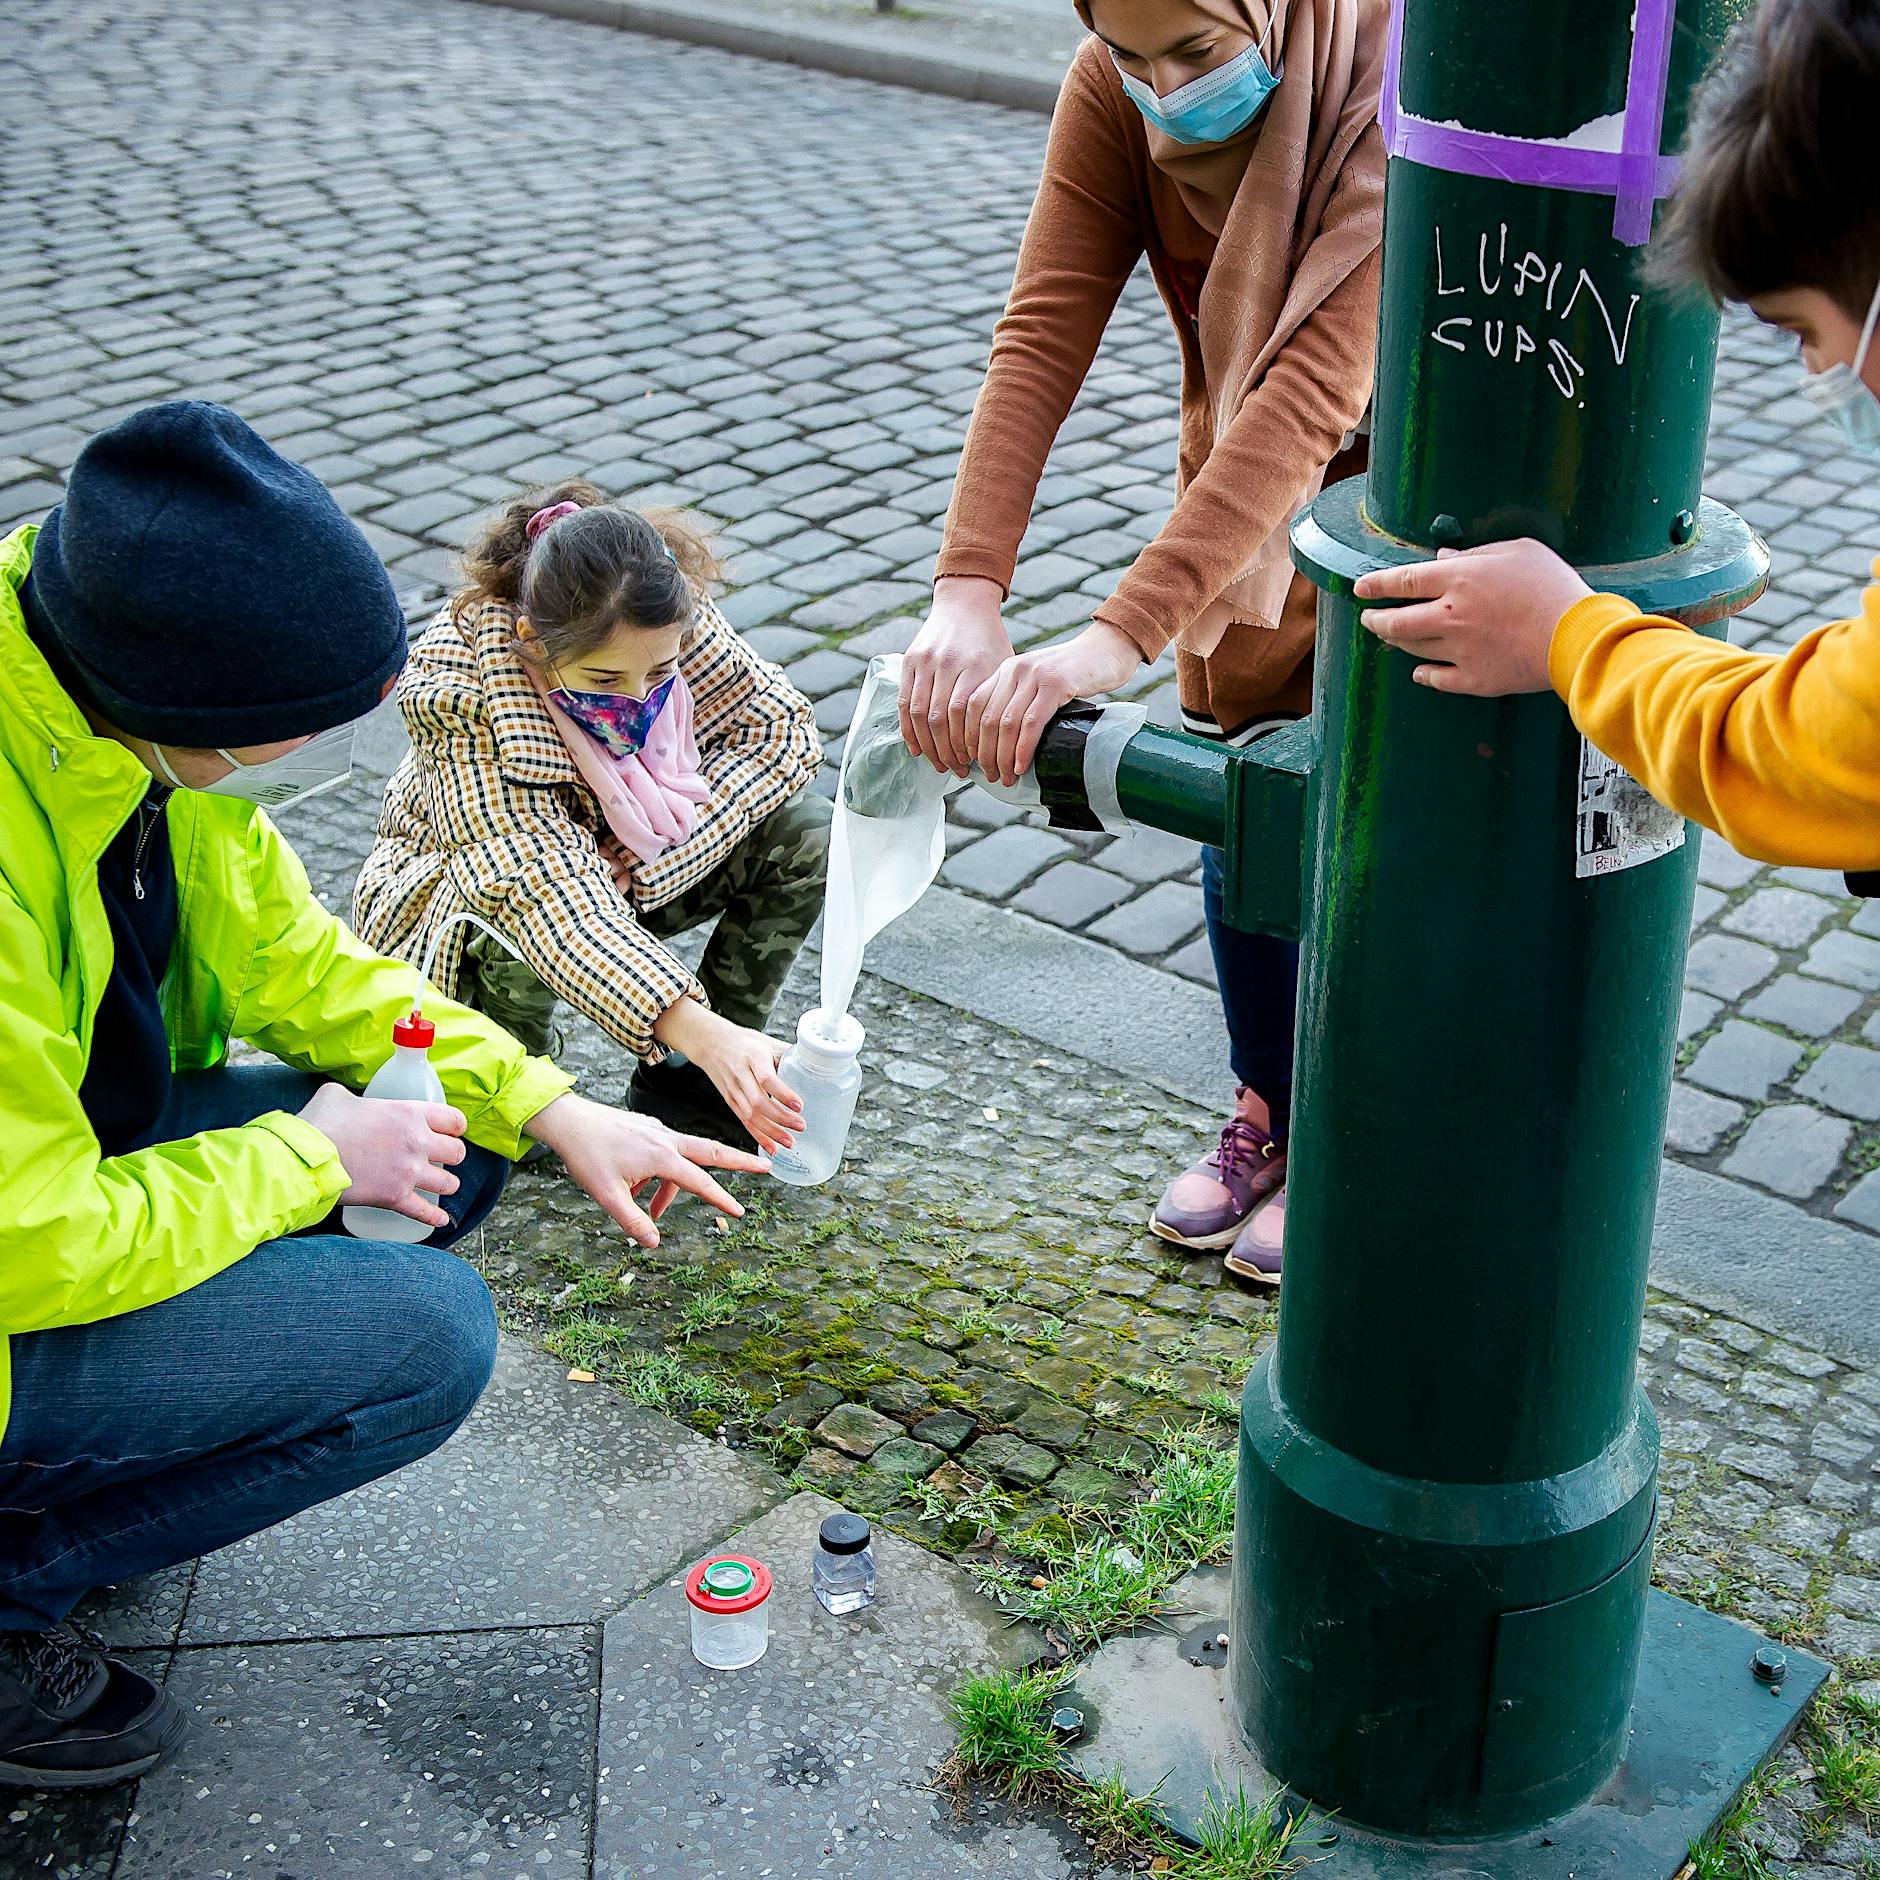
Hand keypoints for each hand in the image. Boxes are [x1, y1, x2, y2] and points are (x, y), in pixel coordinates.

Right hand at [299, 1083, 466, 1231]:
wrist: (304, 1159)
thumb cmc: (319, 1124)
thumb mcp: (336, 1095)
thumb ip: (352, 1096)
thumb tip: (346, 1101)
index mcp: (408, 1113)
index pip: (453, 1119)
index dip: (455, 1127)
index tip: (452, 1132)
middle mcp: (416, 1142)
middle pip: (457, 1153)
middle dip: (453, 1156)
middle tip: (443, 1159)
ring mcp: (408, 1172)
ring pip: (449, 1183)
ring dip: (447, 1185)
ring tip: (442, 1185)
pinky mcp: (394, 1198)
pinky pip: (425, 1212)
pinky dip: (435, 1218)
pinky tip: (441, 1219)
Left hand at [522, 1092, 767, 1248]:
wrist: (569, 1122)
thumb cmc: (587, 1157)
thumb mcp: (607, 1196)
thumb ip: (633, 1221)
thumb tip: (654, 1244)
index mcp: (662, 1156)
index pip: (701, 1182)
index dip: (721, 1200)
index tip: (740, 1213)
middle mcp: (666, 1140)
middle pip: (712, 1151)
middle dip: (739, 1161)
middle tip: (766, 1166)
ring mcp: (657, 1131)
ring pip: (680, 1160)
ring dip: (672, 1187)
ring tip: (650, 1209)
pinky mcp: (647, 1129)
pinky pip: (663, 1154)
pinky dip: (658, 1174)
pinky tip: (635, 1185)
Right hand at [686, 1015, 805, 1156]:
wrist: (711, 1043)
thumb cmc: (744, 1041)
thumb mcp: (767, 1041)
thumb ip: (788, 1055)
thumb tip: (815, 1065)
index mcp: (753, 1057)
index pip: (767, 1078)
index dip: (782, 1094)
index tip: (799, 1105)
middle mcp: (741, 1075)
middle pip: (758, 1102)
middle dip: (780, 1118)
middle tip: (801, 1126)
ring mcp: (733, 1090)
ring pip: (750, 1116)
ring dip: (771, 1132)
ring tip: (790, 1142)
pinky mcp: (730, 1101)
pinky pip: (744, 1121)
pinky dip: (758, 1137)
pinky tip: (772, 1147)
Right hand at [901, 577, 1012, 774]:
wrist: (964, 604)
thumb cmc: (990, 641)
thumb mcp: (1003, 665)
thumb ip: (999, 698)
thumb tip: (1007, 744)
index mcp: (975, 664)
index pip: (964, 713)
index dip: (966, 743)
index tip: (974, 764)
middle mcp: (947, 662)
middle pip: (939, 718)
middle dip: (947, 751)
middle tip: (957, 771)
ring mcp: (925, 661)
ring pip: (919, 714)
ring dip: (928, 746)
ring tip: (939, 765)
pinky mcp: (909, 660)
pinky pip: (904, 703)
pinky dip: (909, 730)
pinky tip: (917, 748)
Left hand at [966, 622, 1142, 785]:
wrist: (1108, 649)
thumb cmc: (1076, 672)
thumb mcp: (1039, 681)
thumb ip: (1019, 700)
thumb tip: (1000, 743)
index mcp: (1006, 669)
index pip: (973, 706)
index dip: (968, 737)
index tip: (972, 760)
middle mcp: (1015, 670)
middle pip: (986, 718)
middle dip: (985, 754)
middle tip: (992, 776)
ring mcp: (1035, 676)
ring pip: (1006, 724)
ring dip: (1003, 757)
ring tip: (1006, 777)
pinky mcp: (1056, 685)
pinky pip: (1031, 723)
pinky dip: (1023, 749)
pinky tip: (1021, 766)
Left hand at [1354, 540, 1591, 696]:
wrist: (1577, 636)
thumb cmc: (1553, 586)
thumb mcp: (1519, 551)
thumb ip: (1477, 551)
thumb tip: (1444, 554)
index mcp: (1459, 579)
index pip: (1404, 580)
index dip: (1377, 584)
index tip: (1360, 588)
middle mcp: (1450, 616)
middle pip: (1398, 621)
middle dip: (1376, 620)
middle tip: (1369, 619)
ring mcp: (1458, 650)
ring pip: (1413, 648)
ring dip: (1397, 643)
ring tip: (1390, 638)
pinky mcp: (1473, 679)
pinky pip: (1437, 678)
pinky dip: (1423, 674)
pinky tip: (1419, 672)